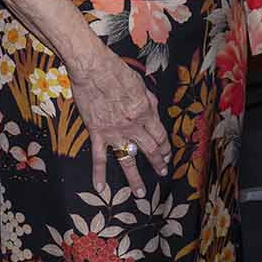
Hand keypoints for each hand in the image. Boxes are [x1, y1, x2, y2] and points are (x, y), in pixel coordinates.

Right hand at [64, 44, 167, 202]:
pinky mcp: (97, 132)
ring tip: (141, 193)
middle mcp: (132, 126)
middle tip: (162, 171)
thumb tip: (153, 111)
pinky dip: (99, 174)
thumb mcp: (140, 83)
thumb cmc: (116, 71)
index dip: (165, 146)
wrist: (93, 68)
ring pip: (127, 160)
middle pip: (149, 149)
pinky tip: (101, 188)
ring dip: (135, 178)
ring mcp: (114, 132)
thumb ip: (148, 100)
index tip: (167, 153)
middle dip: (158, 162)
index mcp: (145, 112)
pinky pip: (99, 157)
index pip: (160, 135)